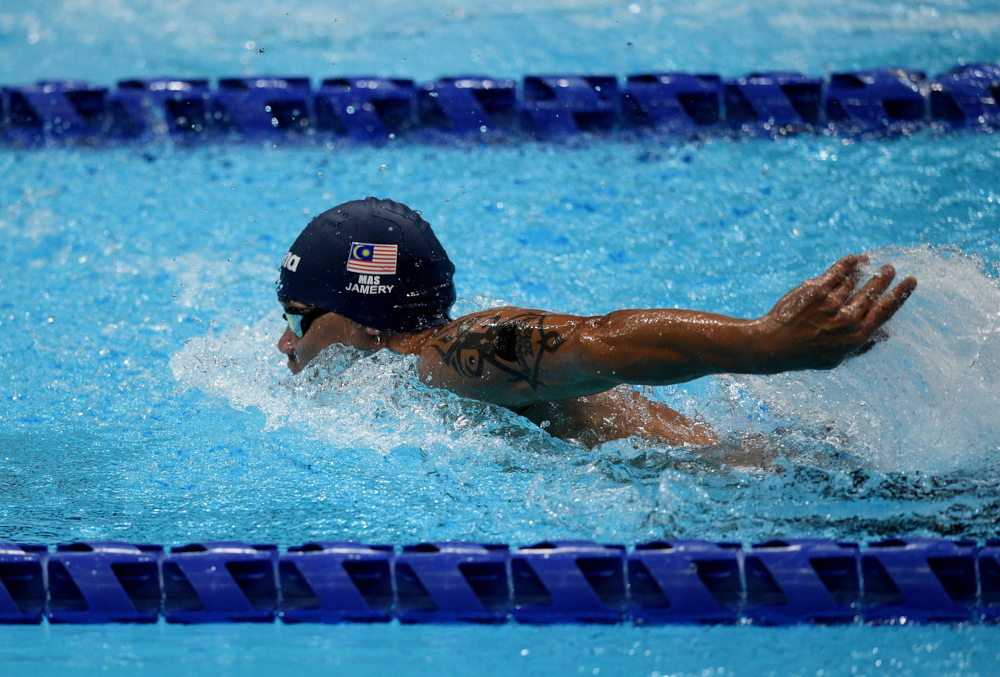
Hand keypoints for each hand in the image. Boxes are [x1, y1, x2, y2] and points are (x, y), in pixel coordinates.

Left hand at [755, 255, 916, 371]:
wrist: (773, 345)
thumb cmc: (805, 355)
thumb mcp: (837, 359)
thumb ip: (862, 346)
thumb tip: (885, 334)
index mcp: (856, 337)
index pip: (886, 311)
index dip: (900, 294)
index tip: (910, 281)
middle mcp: (847, 319)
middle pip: (873, 292)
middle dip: (884, 278)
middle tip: (890, 269)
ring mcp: (831, 303)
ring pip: (854, 281)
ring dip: (865, 270)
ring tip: (870, 263)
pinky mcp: (815, 290)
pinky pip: (837, 272)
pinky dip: (848, 263)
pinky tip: (855, 259)